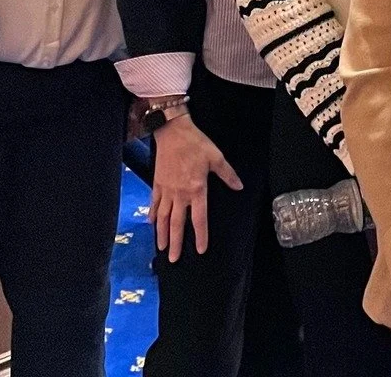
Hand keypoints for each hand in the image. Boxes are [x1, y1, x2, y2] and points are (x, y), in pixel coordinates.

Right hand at [151, 113, 241, 261]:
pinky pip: (154, 203)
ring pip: (163, 217)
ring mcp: (166, 190)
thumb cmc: (196, 143)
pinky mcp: (157, 183)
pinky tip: (152, 224)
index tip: (200, 250)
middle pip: (177, 224)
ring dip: (162, 234)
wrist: (173, 131)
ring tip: (161, 248)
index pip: (199, 219)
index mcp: (196, 189)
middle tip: (173, 259)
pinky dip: (153, 215)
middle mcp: (180, 194)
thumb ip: (227, 174)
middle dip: (175, 243)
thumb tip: (239, 187)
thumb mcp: (216, 157)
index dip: (200, 235)